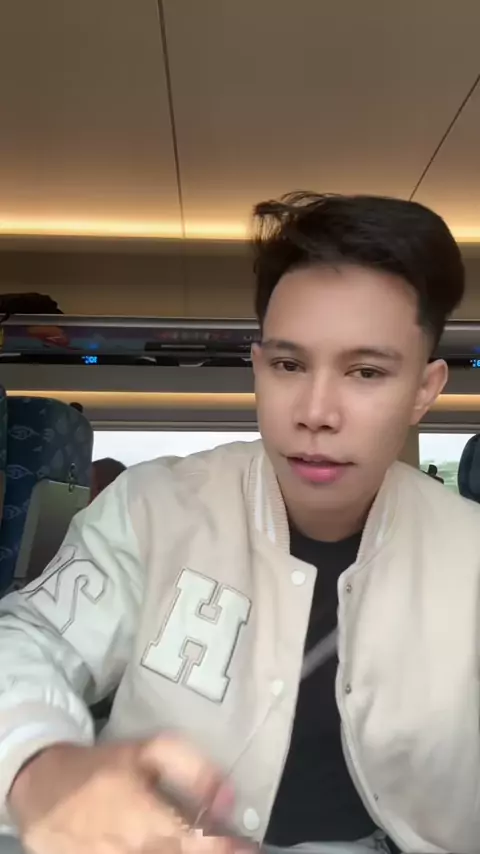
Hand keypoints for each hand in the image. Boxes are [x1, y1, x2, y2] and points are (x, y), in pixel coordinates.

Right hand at [8, 734, 246, 853]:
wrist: (45, 789)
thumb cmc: (104, 768)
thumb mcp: (147, 751)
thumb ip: (192, 768)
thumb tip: (228, 796)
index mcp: (148, 820)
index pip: (199, 844)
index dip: (227, 849)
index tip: (251, 848)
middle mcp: (135, 851)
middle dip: (211, 852)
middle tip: (234, 847)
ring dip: (185, 853)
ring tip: (198, 843)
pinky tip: (170, 846)